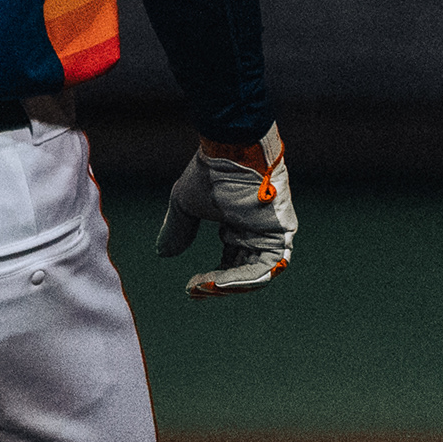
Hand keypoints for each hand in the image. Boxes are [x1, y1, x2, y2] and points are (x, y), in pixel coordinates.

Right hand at [157, 128, 294, 296]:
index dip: (212, 278)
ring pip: (255, 275)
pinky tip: (216, 281)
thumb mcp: (186, 204)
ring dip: (228, 286)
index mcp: (240, 223)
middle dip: (219, 286)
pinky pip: (263, 267)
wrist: (231, 149)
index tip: (191, 287)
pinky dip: (240, 278)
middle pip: (244, 271)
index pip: (231, 260)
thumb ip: (177, 229)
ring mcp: (272, 233)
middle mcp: (258, 231)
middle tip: (196, 291)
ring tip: (203, 288)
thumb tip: (162, 253)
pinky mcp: (280, 234)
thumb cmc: (211, 171)